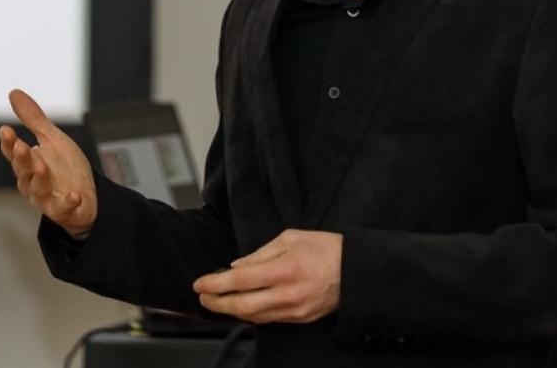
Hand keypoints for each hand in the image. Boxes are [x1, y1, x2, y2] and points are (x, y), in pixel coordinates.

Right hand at [0, 88, 96, 239]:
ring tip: (42, 165)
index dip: (9, 143)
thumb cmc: (65, 168)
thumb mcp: (52, 139)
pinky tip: (75, 196)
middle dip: (21, 159)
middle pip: (22, 171)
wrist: (87, 196)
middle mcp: (33, 182)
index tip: (5, 130)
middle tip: (21, 145)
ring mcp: (47, 198)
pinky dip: (68, 203)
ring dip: (39, 178)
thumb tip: (14, 93)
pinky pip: (63, 208)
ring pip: (38, 189)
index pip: (14, 153)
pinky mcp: (63, 211)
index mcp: (29, 163)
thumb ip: (33, 119)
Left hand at [192, 229, 342, 323]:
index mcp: (284, 269)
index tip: (199, 284)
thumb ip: (261, 253)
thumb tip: (236, 266)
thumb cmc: (325, 248)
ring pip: (253, 316)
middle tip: (203, 298)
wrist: (356, 271)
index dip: (215, 284)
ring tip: (218, 302)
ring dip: (231, 311)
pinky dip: (251, 313)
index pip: (240, 280)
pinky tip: (242, 306)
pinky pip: (268, 319)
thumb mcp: (291, 238)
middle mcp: (287, 294)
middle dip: (217, 303)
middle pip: (241, 306)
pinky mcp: (299, 318)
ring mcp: (293, 310)